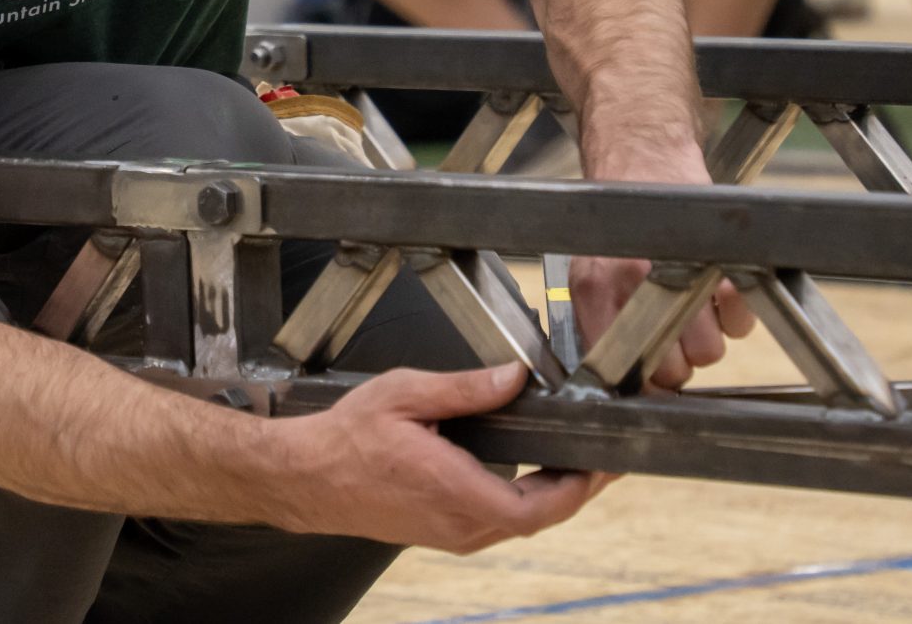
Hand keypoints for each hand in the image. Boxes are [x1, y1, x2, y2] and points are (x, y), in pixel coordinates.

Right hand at [275, 364, 615, 551]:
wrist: (307, 477)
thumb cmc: (348, 438)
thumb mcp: (407, 394)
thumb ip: (467, 388)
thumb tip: (516, 377)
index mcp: (455, 491)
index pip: (539, 508)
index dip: (580, 489)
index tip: (604, 463)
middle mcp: (460, 523)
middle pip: (541, 518)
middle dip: (578, 487)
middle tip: (604, 455)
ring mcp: (453, 534)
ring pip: (522, 522)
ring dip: (555, 496)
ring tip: (577, 458)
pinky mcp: (445, 532)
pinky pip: (500, 521)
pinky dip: (528, 500)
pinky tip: (534, 472)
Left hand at [570, 137, 753, 389]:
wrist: (643, 149)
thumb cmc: (620, 214)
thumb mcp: (590, 268)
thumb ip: (601, 320)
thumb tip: (626, 381)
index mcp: (593, 292)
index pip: (619, 371)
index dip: (642, 384)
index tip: (654, 384)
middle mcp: (632, 284)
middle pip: (672, 372)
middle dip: (678, 362)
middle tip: (676, 333)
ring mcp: (680, 273)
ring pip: (709, 353)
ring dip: (709, 337)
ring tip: (695, 302)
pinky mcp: (720, 262)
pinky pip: (740, 320)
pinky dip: (736, 312)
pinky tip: (717, 286)